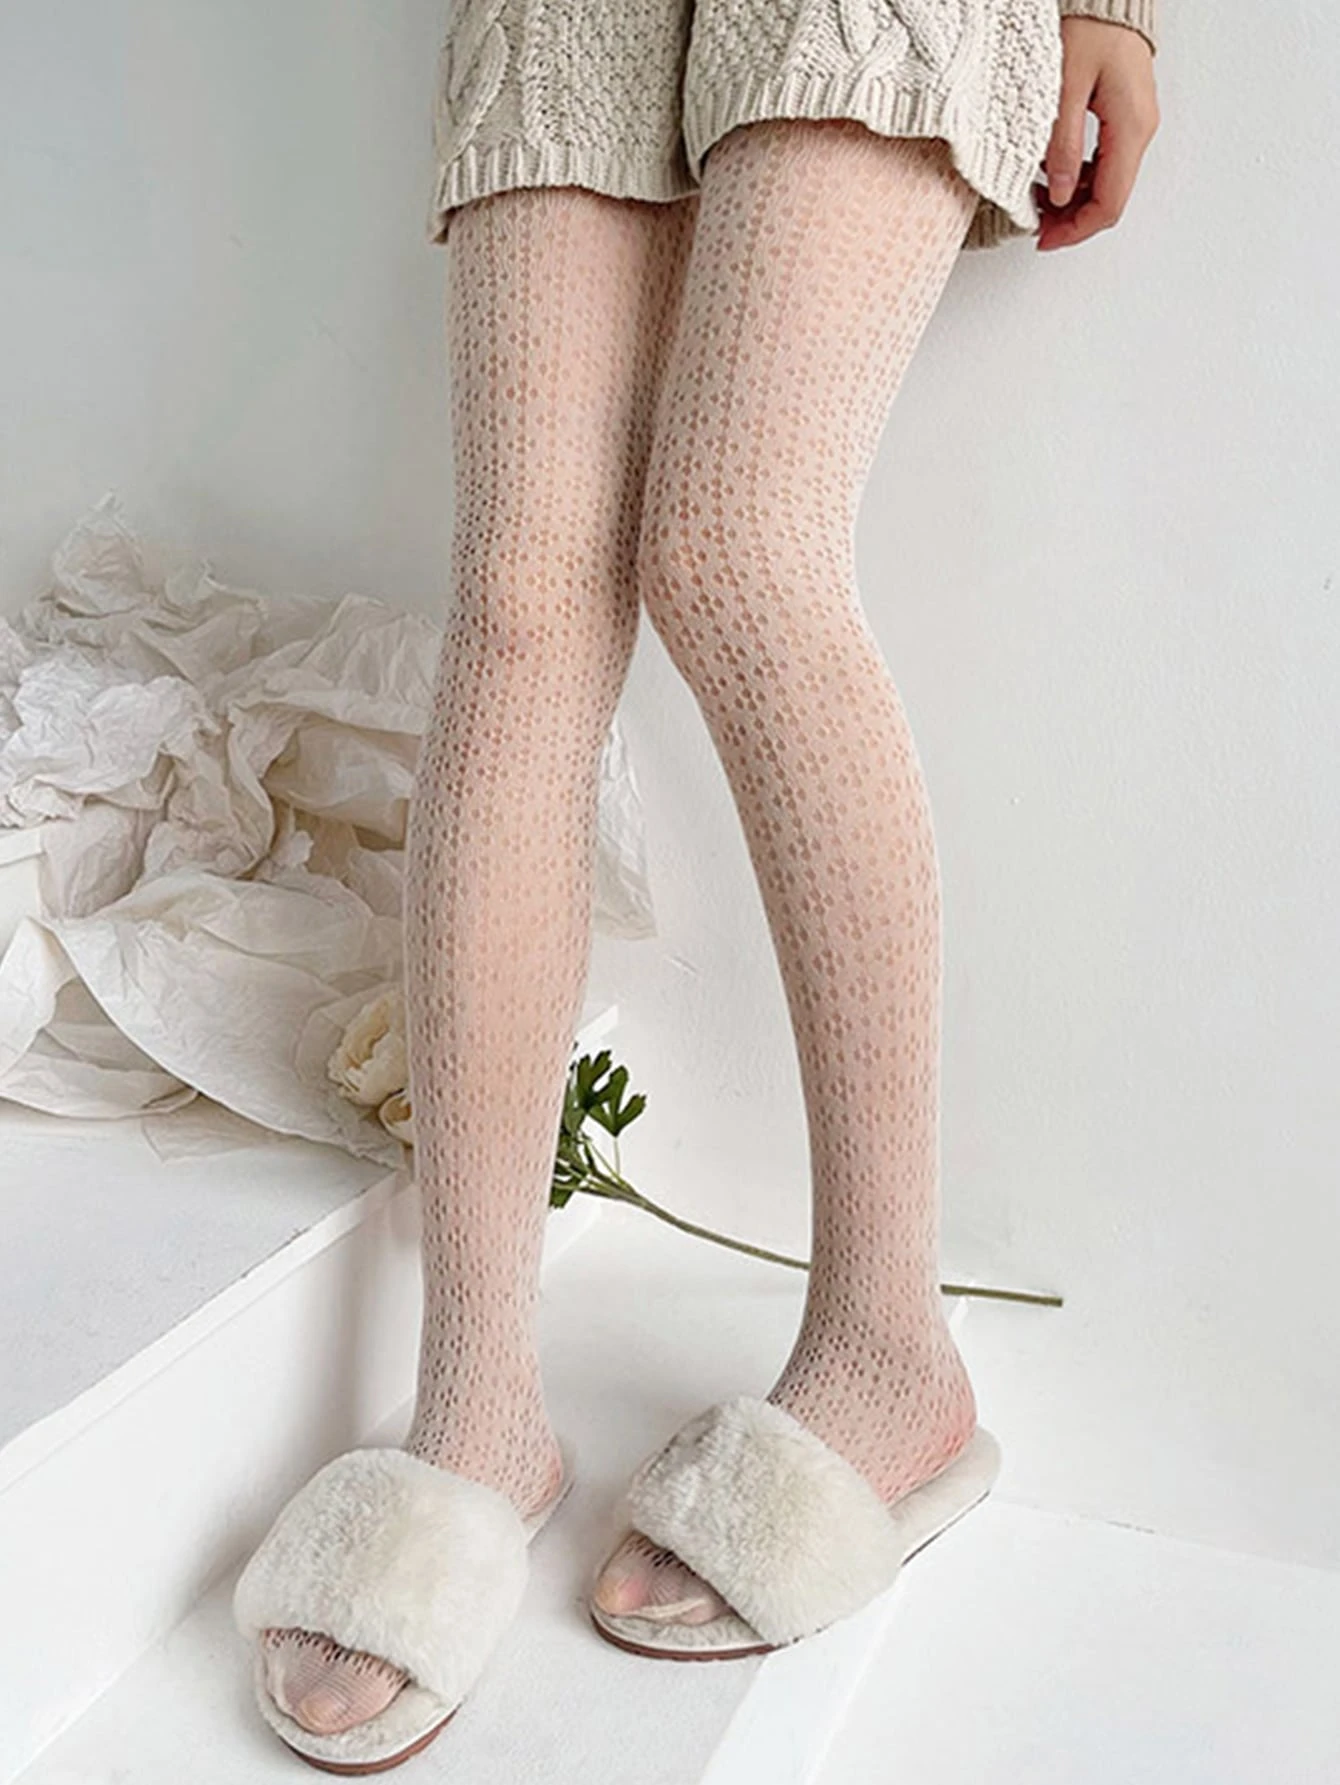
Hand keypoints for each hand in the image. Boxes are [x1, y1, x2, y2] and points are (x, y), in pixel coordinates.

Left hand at [1037, 17, 1159, 250]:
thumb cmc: (1089, 24)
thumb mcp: (1065, 86)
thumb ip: (1061, 143)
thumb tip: (1056, 194)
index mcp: (1131, 127)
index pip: (1109, 203)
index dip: (1075, 230)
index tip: (1043, 239)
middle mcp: (1140, 130)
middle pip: (1109, 199)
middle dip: (1071, 219)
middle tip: (1033, 225)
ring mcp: (1135, 124)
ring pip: (1105, 183)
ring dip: (1071, 200)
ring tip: (1034, 198)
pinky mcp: (1124, 117)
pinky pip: (1103, 162)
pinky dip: (1076, 177)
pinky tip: (1049, 173)